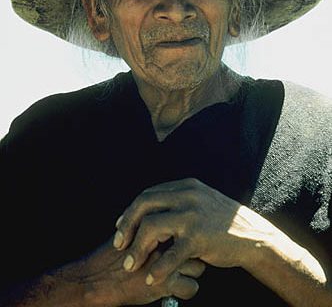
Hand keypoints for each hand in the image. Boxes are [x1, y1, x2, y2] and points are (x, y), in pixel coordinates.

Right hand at [61, 235, 204, 305]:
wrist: (95, 279)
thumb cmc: (109, 257)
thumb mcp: (130, 232)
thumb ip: (147, 226)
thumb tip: (164, 223)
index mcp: (155, 226)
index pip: (185, 225)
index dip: (188, 233)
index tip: (189, 239)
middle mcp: (163, 241)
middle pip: (195, 243)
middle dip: (194, 251)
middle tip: (188, 255)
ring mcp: (166, 262)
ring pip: (198, 266)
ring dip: (191, 271)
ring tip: (179, 272)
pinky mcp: (165, 283)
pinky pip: (192, 287)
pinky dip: (186, 290)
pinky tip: (177, 288)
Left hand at [113, 178, 274, 285]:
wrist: (254, 236)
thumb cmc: (224, 222)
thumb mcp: (202, 201)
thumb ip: (180, 201)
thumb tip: (153, 209)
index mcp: (186, 186)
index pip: (149, 194)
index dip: (131, 211)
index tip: (121, 226)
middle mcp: (188, 196)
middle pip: (144, 204)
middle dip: (126, 225)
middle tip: (118, 244)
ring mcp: (193, 215)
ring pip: (151, 227)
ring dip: (137, 248)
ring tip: (130, 265)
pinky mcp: (199, 237)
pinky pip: (171, 254)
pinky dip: (158, 268)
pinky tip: (151, 278)